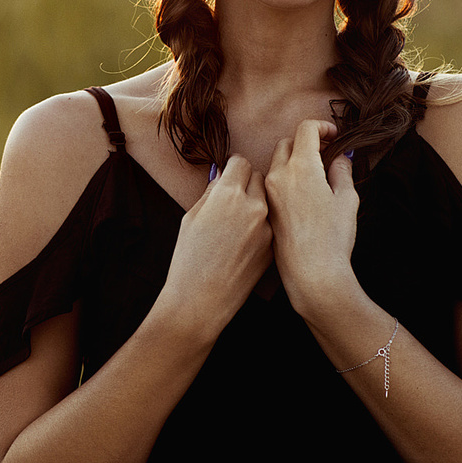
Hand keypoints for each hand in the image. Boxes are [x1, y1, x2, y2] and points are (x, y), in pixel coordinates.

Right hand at [153, 155, 272, 337]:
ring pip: (267, 201)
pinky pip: (269, 224)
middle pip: (258, 177)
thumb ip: (211, 192)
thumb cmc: (188, 259)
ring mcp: (267, 227)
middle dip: (246, 182)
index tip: (229, 174)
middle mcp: (253, 206)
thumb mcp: (191, 217)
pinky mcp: (273, 246)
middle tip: (232, 199)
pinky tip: (243, 243)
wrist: (201, 300)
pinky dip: (260, 227)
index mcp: (228, 194)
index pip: (241, 162)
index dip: (233, 168)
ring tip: (237, 224)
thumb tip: (223, 175)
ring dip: (255, 204)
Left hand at [264, 119, 361, 316]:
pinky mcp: (265, 210)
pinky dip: (285, 180)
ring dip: (293, 162)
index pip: (305, 129)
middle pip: (287, 143)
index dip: (322, 127)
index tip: (333, 135)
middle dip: (305, 143)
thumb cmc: (333, 237)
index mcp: (301, 167)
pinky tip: (302, 197)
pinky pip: (272, 185)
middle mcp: (279, 175)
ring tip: (314, 177)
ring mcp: (268, 194)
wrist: (312, 274)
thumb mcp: (347, 199)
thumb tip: (338, 158)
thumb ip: (342, 171)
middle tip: (324, 154)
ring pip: (276, 164)